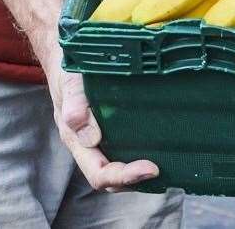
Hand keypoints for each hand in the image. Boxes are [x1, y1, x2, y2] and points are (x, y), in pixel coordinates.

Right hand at [36, 31, 159, 191]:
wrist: (65, 55)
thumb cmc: (67, 70)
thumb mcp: (69, 83)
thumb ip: (75, 105)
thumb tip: (90, 136)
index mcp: (76, 140)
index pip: (99, 173)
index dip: (124, 176)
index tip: (151, 168)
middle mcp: (88, 144)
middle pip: (111, 177)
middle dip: (136, 180)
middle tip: (163, 169)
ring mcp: (100, 137)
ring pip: (119, 164)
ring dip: (140, 172)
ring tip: (169, 164)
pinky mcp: (112, 126)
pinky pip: (126, 147)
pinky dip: (142, 152)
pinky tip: (163, 145)